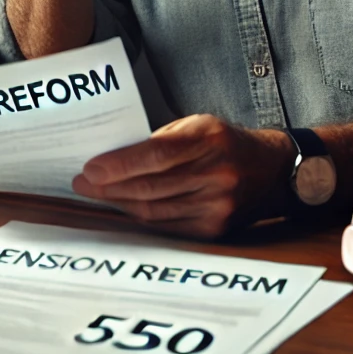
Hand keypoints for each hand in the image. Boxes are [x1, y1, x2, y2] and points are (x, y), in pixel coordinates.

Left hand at [72, 114, 293, 238]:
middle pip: (151, 186)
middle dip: (109, 187)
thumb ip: (160, 140)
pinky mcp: (216, 229)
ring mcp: (219, 205)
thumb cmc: (223, 141)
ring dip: (119, 203)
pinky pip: (167, 226)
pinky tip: (122, 207)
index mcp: (209, 138)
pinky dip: (140, 217)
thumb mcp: (195, 124)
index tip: (90, 168)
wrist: (271, 169)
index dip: (120, 164)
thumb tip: (113, 156)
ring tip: (95, 194)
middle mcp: (216, 173)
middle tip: (81, 183)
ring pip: (155, 210)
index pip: (157, 154)